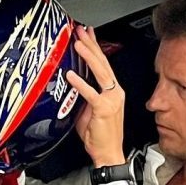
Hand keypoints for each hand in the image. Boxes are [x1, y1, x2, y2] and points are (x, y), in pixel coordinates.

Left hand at [65, 25, 125, 167]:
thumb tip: (71, 81)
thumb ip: (83, 95)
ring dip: (88, 56)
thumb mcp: (89, 109)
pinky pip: (91, 93)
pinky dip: (81, 83)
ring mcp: (111, 100)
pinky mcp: (104, 109)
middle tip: (81, 31)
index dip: (95, 47)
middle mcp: (114, 92)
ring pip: (100, 73)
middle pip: (102, 63)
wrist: (108, 153)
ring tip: (78, 44)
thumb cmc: (99, 135)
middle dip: (91, 44)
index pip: (103, 64)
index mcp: (112, 91)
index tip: (87, 34)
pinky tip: (72, 75)